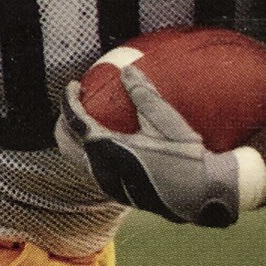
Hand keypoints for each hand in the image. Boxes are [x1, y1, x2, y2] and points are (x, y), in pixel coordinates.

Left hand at [56, 65, 240, 226]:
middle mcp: (100, 170)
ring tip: (90, 118)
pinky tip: (109, 139)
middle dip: (64, 120)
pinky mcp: (116, 192)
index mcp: (107, 150)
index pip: (75, 121)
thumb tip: (127, 70)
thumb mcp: (166, 121)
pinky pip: (91, 167)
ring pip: (76, 158)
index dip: (69, 99)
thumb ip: (143, 94)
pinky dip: (89, 150)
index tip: (74, 84)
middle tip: (77, 102)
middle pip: (64, 143)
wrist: (201, 195)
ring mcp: (106, 184)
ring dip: (75, 137)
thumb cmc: (186, 158)